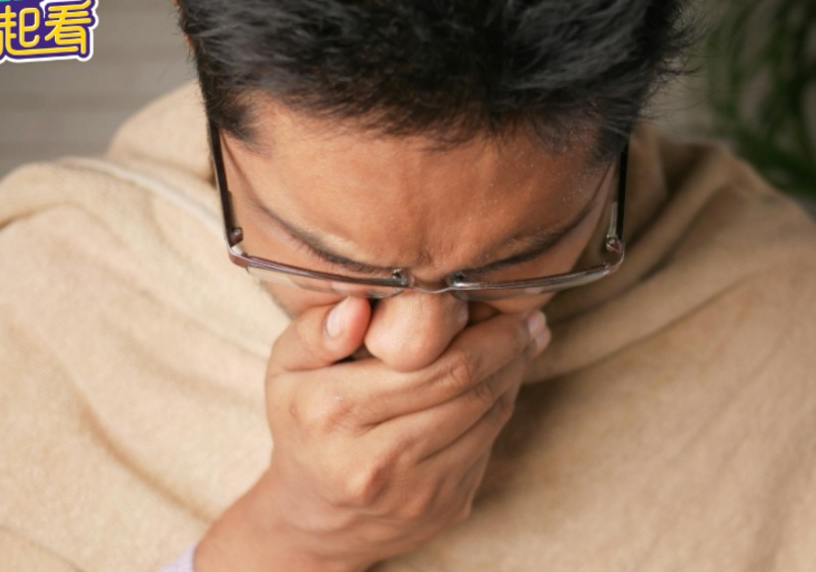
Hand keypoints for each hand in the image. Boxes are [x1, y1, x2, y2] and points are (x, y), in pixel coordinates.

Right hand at [195, 296, 550, 571]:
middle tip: (528, 316)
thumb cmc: (305, 423)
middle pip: (467, 387)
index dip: (479, 329)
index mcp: (334, 412)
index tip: (499, 298)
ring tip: (524, 340)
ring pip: (488, 415)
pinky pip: (489, 442)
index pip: (430, 362)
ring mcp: (414, 490)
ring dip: (514, 372)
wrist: (314, 517)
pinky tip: (505, 378)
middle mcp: (375, 458)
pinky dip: (503, 404)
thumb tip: (359, 306)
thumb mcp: (287, 369)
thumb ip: (316, 331)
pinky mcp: (444, 505)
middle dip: (507, 345)